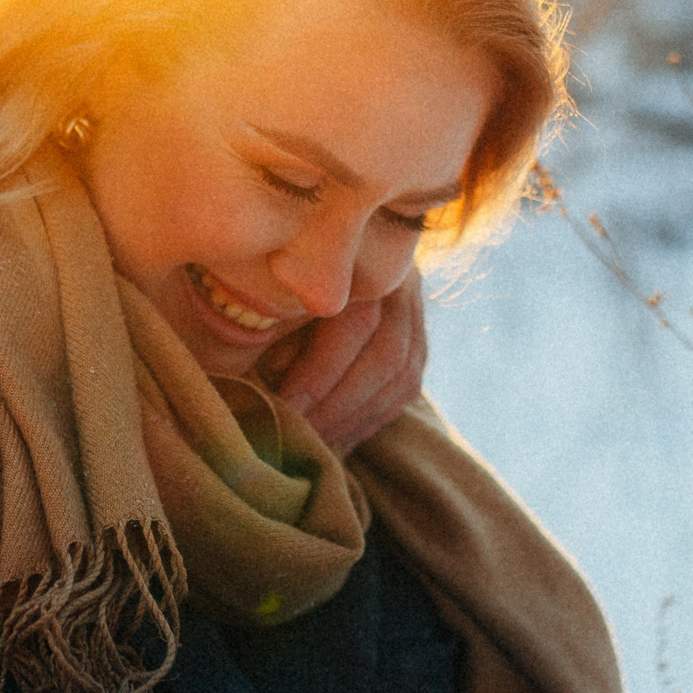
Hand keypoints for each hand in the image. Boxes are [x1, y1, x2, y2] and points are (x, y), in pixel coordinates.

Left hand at [269, 270, 427, 456]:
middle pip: (385, 357)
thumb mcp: (282, 291)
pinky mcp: (419, 344)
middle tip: (303, 434)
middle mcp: (401, 287)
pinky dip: (373, 419)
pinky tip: (343, 439)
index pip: (355, 325)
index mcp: (367, 264)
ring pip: (401, 378)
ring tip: (320, 443)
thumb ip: (282, 324)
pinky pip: (405, 389)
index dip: (321, 372)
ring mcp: (416, 316)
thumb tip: (273, 373)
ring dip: (358, 418)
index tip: (286, 406)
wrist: (332, 249)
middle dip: (340, 404)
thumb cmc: (290, 273)